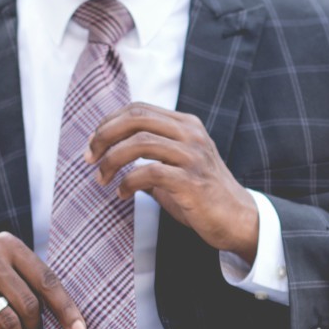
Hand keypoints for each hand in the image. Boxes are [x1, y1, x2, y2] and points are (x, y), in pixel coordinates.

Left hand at [85, 102, 258, 262]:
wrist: (238, 219)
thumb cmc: (202, 194)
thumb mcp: (177, 164)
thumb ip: (151, 153)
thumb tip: (108, 151)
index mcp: (187, 125)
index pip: (139, 109)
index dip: (109, 122)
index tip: (94, 144)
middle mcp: (191, 135)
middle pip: (136, 118)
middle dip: (104, 136)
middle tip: (90, 157)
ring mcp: (194, 156)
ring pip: (140, 142)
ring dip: (111, 161)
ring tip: (102, 179)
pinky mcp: (192, 181)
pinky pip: (149, 172)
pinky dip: (128, 182)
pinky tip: (122, 194)